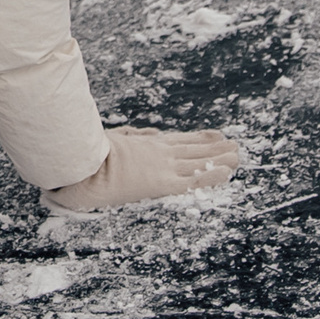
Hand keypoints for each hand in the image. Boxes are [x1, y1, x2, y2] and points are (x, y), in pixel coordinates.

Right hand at [43, 125, 241, 211]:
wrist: (82, 165)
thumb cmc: (87, 157)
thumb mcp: (108, 142)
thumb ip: (128, 139)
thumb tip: (149, 137)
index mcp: (143, 145)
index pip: (175, 142)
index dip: (196, 140)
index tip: (211, 137)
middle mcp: (157, 152)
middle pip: (192, 148)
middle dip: (213, 147)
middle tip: (232, 145)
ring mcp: (162, 165)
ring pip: (199, 160)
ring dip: (221, 158)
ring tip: (238, 155)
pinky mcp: (163, 181)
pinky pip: (195, 179)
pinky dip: (213, 175)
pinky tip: (229, 172)